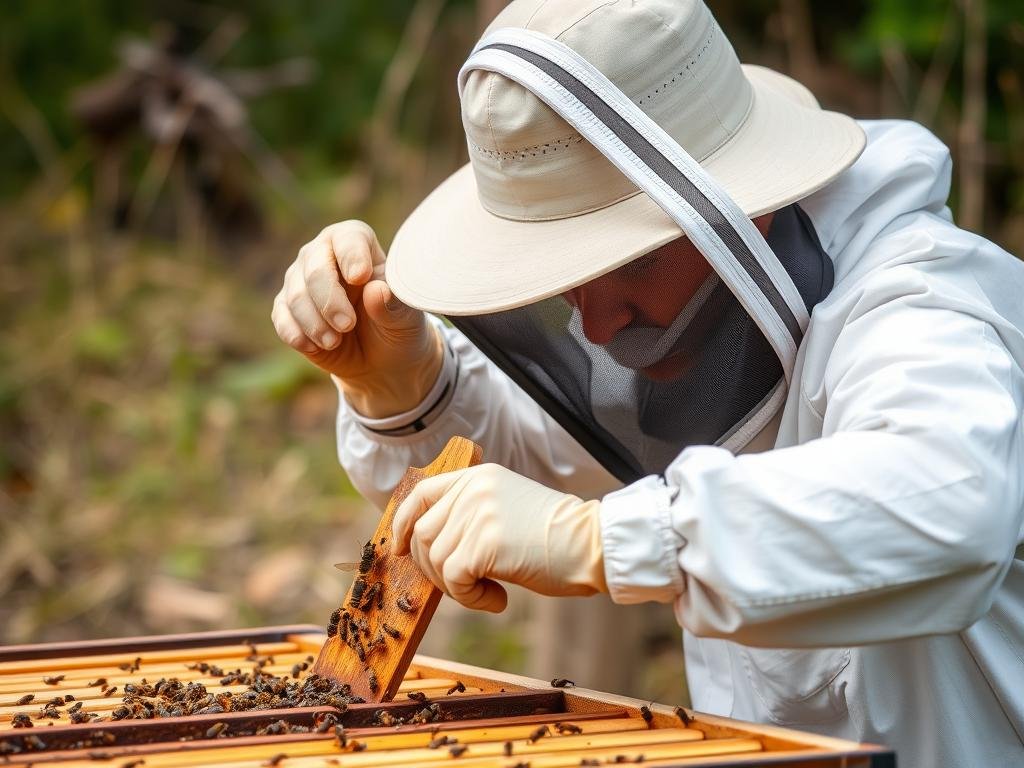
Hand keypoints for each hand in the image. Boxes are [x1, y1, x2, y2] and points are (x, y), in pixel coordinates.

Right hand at [271, 220, 441, 416]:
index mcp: (357, 244)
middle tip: (347, 325)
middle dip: (329, 300)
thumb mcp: (405, 318)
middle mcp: (323, 254)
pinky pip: (281, 317)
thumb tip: (375, 291)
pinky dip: (296, 334)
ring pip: (295, 295)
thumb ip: (392, 304)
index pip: (348, 238)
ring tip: (334, 341)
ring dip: (314, 323)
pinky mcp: (287, 309)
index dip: (352, 255)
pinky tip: (314, 346)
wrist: (380, 357)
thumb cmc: (396, 324)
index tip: (359, 277)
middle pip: (315, 267)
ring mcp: (301, 280)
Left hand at [392, 463, 606, 611]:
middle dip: (434, 569)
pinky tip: (499, 599)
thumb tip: (428, 548)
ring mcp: (477, 514)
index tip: (400, 548)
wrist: (593, 545)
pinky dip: (470, 599)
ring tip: (490, 592)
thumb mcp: (507, 509)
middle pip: (423, 534)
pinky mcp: (484, 544)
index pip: (422, 492)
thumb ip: (472, 515)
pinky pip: (453, 580)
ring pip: (435, 560)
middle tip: (467, 585)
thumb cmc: (557, 538)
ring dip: (456, 587)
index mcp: (479, 477)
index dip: (403, 522)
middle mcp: (473, 490)